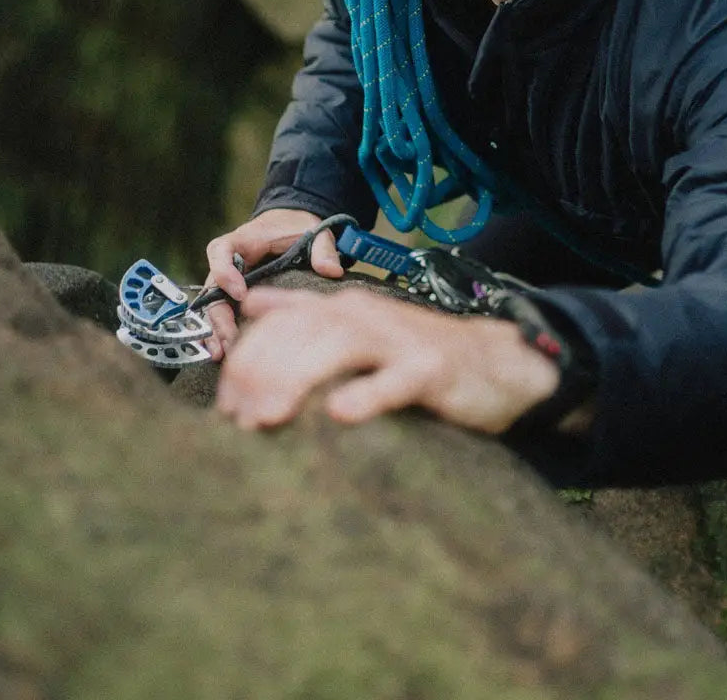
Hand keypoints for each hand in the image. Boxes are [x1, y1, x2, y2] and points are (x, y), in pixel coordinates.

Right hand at [202, 208, 344, 358]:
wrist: (292, 223)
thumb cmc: (298, 227)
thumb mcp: (315, 231)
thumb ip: (323, 248)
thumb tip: (332, 271)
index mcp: (245, 240)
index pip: (221, 251)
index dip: (225, 272)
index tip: (241, 293)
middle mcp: (231, 260)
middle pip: (213, 287)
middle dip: (219, 315)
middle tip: (231, 339)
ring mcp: (230, 278)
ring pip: (213, 304)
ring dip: (215, 329)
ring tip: (222, 353)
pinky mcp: (235, 292)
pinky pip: (222, 311)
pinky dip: (219, 330)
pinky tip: (224, 351)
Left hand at [216, 286, 560, 434]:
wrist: (500, 359)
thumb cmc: (421, 354)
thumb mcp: (362, 328)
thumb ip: (309, 315)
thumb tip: (254, 304)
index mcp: (344, 309)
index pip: (279, 322)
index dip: (245, 360)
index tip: (225, 406)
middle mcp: (366, 316)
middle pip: (299, 332)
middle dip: (258, 373)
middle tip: (237, 421)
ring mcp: (400, 340)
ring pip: (338, 347)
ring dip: (295, 381)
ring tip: (266, 419)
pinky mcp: (432, 368)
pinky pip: (396, 380)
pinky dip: (368, 394)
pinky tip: (341, 414)